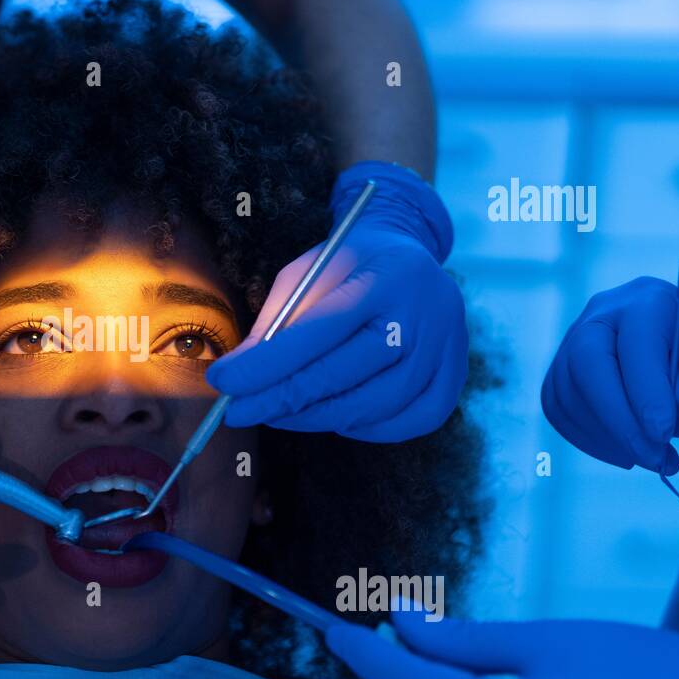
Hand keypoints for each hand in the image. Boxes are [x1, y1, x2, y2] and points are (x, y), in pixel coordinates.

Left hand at [206, 162, 466, 441]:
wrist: (410, 251)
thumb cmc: (346, 266)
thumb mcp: (305, 274)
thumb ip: (275, 322)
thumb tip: (236, 377)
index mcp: (382, 278)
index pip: (317, 333)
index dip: (266, 366)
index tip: (223, 383)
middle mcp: (423, 314)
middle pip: (344, 375)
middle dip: (280, 400)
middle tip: (239, 412)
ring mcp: (447, 347)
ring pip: (374, 406)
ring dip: (316, 419)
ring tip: (278, 414)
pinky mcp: (455, 375)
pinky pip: (409, 421)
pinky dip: (366, 428)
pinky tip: (334, 417)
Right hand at [541, 277, 678, 473]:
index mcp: (647, 301)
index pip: (634, 345)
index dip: (645, 393)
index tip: (664, 434)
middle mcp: (601, 314)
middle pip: (587, 364)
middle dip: (616, 418)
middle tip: (650, 455)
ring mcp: (573, 340)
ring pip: (566, 391)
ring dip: (604, 436)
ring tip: (649, 459)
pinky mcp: (560, 371)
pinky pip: (558, 408)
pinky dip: (586, 438)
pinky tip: (621, 453)